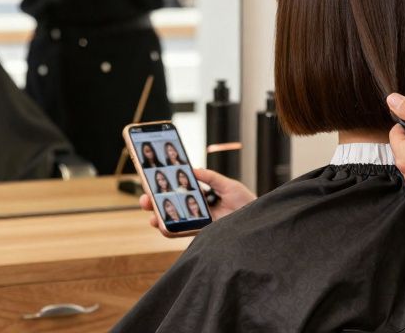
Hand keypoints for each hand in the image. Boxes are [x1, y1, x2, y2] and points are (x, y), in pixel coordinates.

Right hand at [138, 168, 255, 228]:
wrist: (259, 220)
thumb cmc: (247, 203)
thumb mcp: (228, 185)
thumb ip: (210, 178)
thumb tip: (192, 169)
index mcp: (202, 198)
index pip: (179, 193)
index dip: (164, 189)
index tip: (152, 182)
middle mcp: (198, 212)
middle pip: (171, 207)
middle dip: (154, 203)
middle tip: (145, 199)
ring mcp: (199, 223)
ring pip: (173, 222)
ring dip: (159, 218)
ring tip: (150, 214)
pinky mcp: (203, 234)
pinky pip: (183, 233)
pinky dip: (171, 231)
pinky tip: (162, 226)